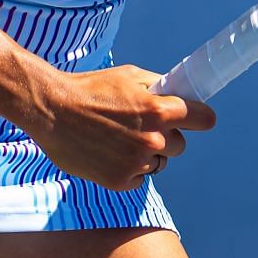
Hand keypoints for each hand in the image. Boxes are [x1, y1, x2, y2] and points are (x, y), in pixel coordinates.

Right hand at [24, 62, 215, 190]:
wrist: (52, 111)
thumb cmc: (92, 88)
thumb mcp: (131, 76)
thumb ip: (160, 88)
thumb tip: (182, 96)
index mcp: (159, 110)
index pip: (204, 119)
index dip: (199, 117)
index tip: (196, 119)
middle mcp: (153, 139)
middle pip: (180, 145)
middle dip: (167, 136)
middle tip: (142, 126)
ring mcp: (137, 162)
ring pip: (159, 162)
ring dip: (147, 154)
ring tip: (120, 138)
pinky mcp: (121, 181)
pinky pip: (140, 177)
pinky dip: (129, 169)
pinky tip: (110, 152)